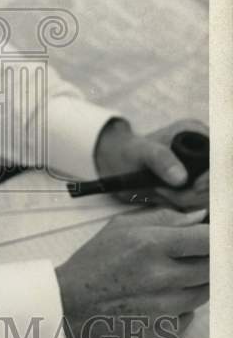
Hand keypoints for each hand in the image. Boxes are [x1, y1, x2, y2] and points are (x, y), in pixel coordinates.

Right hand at [55, 206, 208, 337]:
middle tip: (183, 258)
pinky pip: (190, 317)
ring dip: (194, 284)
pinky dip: (180, 308)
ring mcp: (165, 310)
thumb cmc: (93, 264)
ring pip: (204, 293)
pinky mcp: (165, 333)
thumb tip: (199, 217)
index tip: (214, 238)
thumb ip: (164, 218)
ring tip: (165, 279)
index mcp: (150, 245)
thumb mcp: (121, 227)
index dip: (215, 238)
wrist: (70, 305)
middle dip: (204, 260)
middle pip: (212, 267)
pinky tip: (157, 301)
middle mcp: (161, 278)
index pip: (207, 239)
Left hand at [94, 117, 208, 210]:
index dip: (212, 176)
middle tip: (162, 191)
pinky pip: (200, 202)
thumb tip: (181, 178)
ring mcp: (201, 168)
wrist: (117, 163)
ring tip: (159, 191)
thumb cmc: (128, 151)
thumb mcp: (142, 152)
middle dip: (194, 192)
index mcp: (196, 133)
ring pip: (210, 194)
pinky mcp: (196, 184)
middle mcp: (204, 149)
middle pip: (217, 180)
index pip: (220, 158)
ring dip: (185, 200)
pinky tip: (164, 196)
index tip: (194, 187)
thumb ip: (161, 160)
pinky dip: (183, 204)